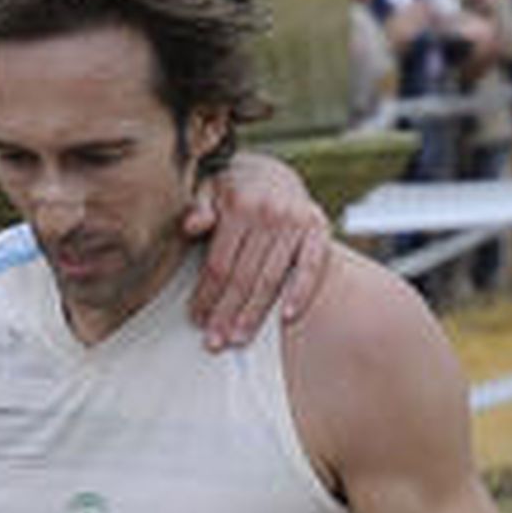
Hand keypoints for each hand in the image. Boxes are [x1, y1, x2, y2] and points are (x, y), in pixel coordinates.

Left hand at [184, 152, 330, 349]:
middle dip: (226, 313)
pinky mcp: (319, 229)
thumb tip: (192, 225)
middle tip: (214, 342)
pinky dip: (301, 292)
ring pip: (271, 278)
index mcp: (238, 204)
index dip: (206, 295)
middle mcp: (269, 212)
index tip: (196, 319)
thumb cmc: (233, 190)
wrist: (273, 171)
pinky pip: (310, 267)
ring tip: (238, 338)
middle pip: (243, 276)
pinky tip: (287, 318)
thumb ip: (197, 207)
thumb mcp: (208, 189)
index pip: (219, 263)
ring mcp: (296, 222)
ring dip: (254, 313)